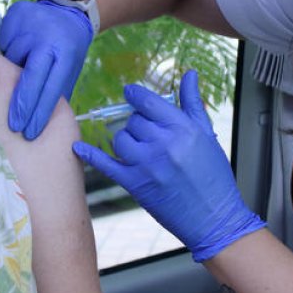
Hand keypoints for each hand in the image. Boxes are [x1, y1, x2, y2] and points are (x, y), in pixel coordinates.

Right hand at [0, 0, 93, 139]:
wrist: (66, 10)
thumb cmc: (67, 48)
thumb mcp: (70, 68)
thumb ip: (56, 90)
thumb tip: (40, 123)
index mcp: (66, 53)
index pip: (51, 87)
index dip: (40, 112)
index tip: (30, 132)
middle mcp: (48, 38)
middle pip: (31, 77)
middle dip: (22, 105)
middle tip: (14, 127)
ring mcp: (29, 24)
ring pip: (11, 59)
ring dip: (10, 73)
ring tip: (17, 74)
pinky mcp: (14, 15)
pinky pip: (3, 43)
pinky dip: (7, 52)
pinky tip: (16, 51)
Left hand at [73, 70, 265, 261]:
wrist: (214, 218)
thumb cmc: (214, 177)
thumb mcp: (208, 135)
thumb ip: (193, 103)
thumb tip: (189, 73)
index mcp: (183, 129)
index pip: (148, 102)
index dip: (135, 95)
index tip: (129, 92)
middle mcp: (164, 144)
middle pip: (134, 121)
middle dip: (139, 125)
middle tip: (151, 136)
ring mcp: (148, 165)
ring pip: (120, 139)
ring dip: (125, 140)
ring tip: (140, 150)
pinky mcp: (136, 185)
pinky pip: (106, 164)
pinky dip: (90, 155)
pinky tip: (78, 148)